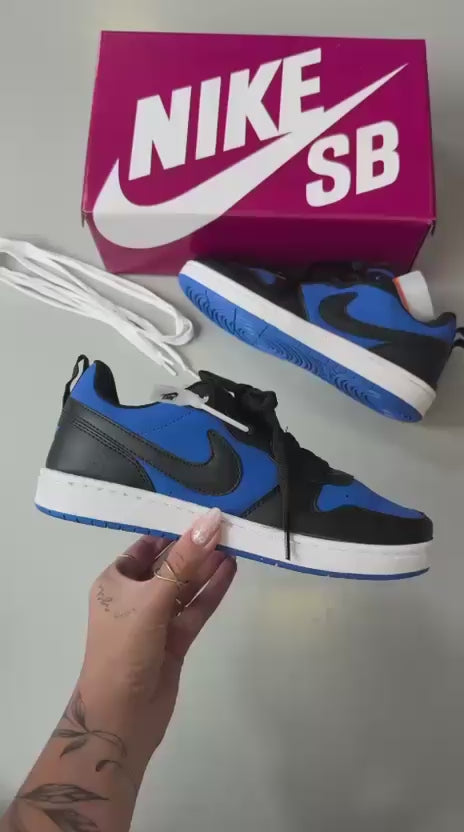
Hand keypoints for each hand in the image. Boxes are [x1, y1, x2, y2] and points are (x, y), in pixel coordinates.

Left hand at [78, 508, 235, 766]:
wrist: (122, 717)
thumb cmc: (125, 649)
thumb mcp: (152, 599)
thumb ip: (184, 561)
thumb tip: (211, 519)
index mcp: (115, 582)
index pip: (145, 547)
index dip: (172, 531)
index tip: (202, 514)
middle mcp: (134, 598)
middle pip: (168, 566)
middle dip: (194, 548)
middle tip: (227, 527)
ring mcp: (155, 620)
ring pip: (184, 588)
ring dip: (206, 568)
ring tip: (235, 543)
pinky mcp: (174, 641)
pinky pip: (194, 609)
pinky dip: (211, 592)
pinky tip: (230, 571)